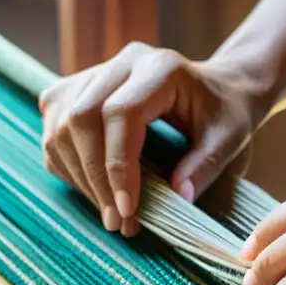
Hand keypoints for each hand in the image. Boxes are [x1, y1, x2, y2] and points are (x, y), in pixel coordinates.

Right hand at [39, 42, 260, 234]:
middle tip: (118, 221)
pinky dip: (67, 165)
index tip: (128, 209)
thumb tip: (177, 198)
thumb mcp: (230, 139)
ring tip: (110, 213)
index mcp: (160, 68)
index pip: (121, 113)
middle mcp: (123, 63)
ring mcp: (96, 73)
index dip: (118, 164)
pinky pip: (55, 128)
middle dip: (95, 177)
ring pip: (61, 125)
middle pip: (82, 118)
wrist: (219, 89)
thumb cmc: (225, 114)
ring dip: (79, 176)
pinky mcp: (78, 89)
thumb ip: (206, 166)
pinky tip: (95, 189)